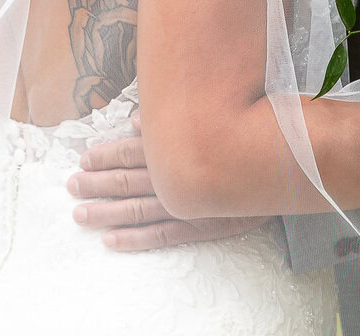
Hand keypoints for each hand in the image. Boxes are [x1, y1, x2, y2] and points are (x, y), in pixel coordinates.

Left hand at [67, 117, 267, 250]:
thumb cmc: (244, 135)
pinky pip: (161, 235)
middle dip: (96, 183)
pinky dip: (134, 239)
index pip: (132, 150)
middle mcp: (179, 175)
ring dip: (106, 212)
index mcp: (178, 146)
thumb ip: (169, 122)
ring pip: (137, 210)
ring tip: (80, 214)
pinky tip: (110, 241)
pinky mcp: (201, 226)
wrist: (289, 164)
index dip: (105, 155)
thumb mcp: (208, 118)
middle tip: (71, 186)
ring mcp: (188, 203)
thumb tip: (133, 122)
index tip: (83, 159)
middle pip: (128, 180)